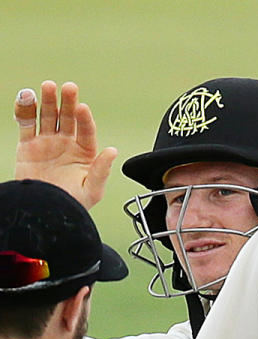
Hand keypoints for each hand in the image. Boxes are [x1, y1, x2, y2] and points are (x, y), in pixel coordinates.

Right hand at [14, 81, 117, 208]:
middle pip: (68, 118)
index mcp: (85, 152)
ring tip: (48, 86)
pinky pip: (26, 124)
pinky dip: (25, 111)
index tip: (82, 108)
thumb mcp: (91, 190)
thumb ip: (101, 170)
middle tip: (69, 87)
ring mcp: (47, 142)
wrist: (44, 212)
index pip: (87, 131)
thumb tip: (113, 151)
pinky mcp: (28, 145)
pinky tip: (27, 97)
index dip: (85, 119)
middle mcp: (67, 144)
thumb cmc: (71, 204)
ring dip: (48, 101)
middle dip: (68, 102)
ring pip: (48, 117)